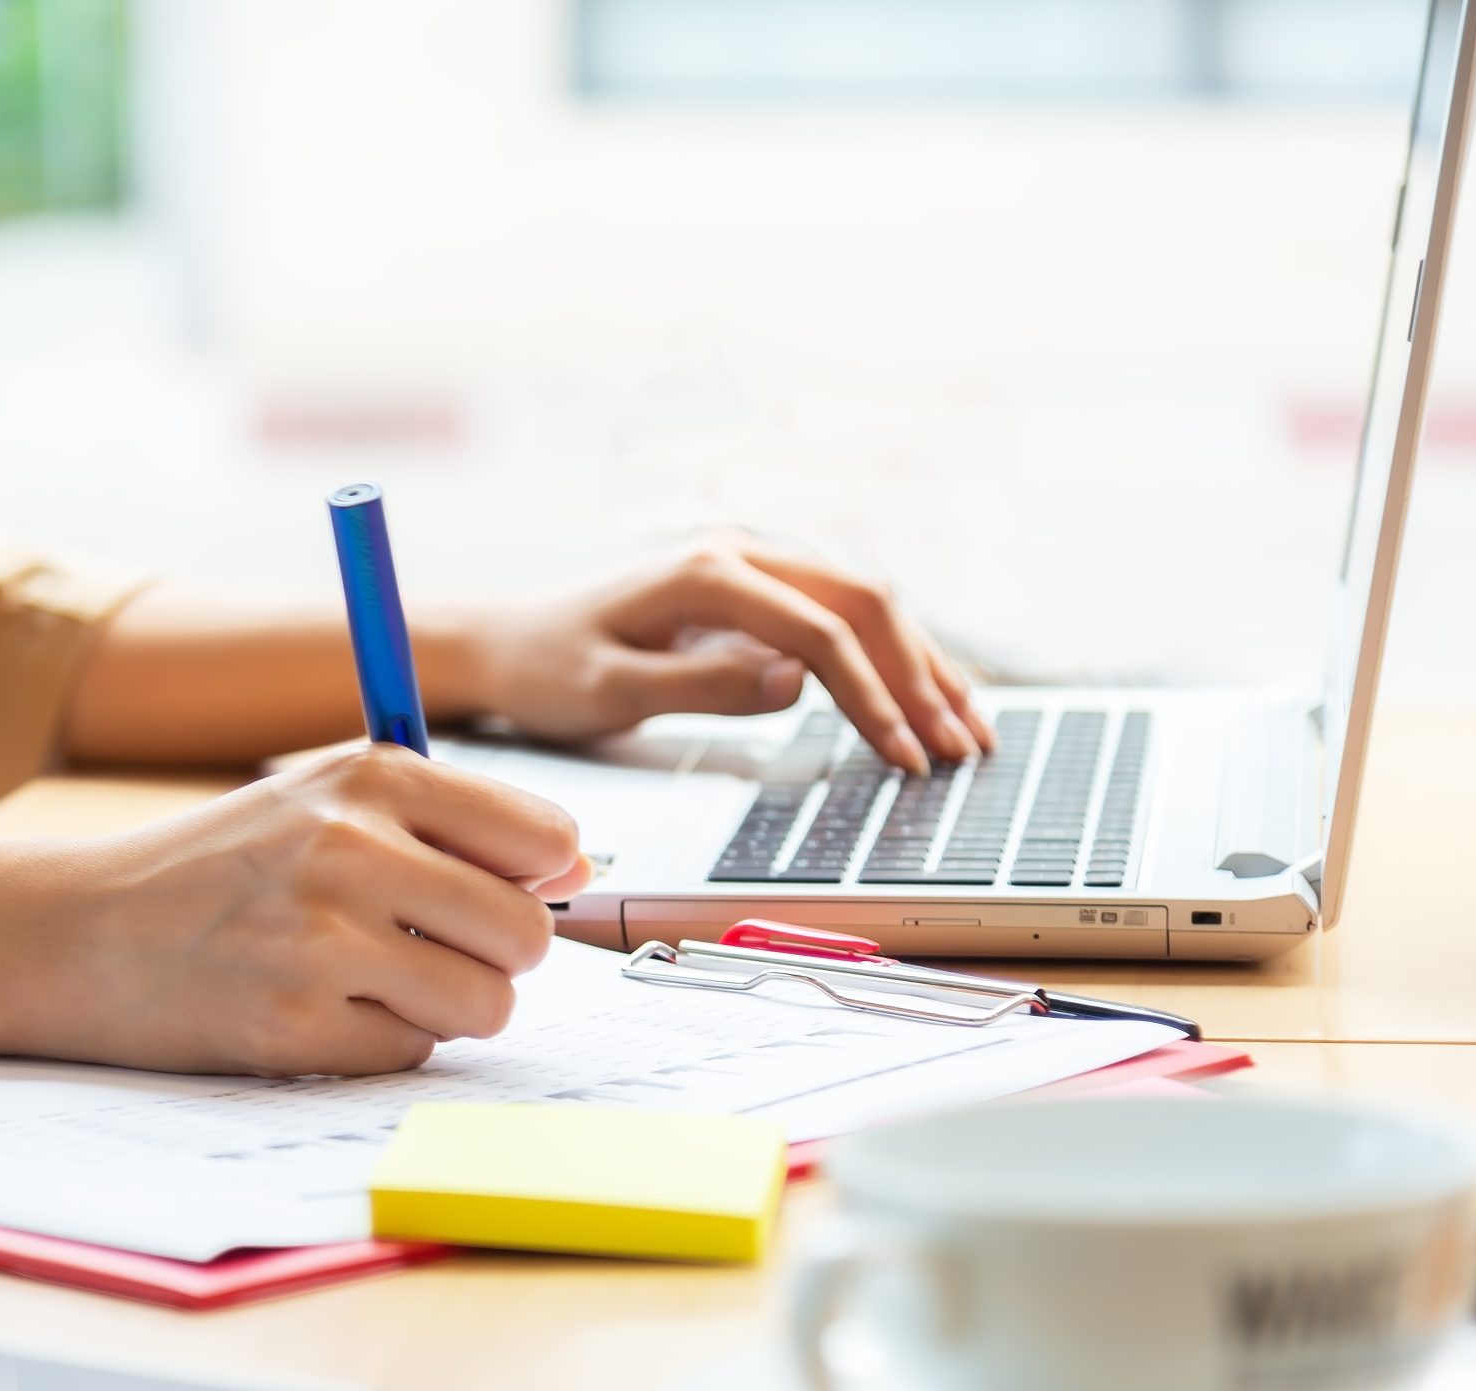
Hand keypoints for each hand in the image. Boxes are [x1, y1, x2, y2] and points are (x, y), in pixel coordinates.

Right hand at [0, 746, 589, 1077]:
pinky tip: (314, 1012)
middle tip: (418, 950)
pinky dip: (377, 1045)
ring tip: (367, 982)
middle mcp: (350, 846)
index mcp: (371, 775)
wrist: (75, 932)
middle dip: (491, 958)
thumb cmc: (216, 871)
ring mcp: (321, 939)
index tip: (488, 893)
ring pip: (485, 1004)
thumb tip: (577, 868)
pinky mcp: (294, 1025)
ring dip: (442, 1009)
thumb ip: (452, 825)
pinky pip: (412, 1054)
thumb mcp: (324, 804)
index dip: (532, 880)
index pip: (545, 836)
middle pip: (527, 933)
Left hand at [446, 532, 993, 774]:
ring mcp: (753, 567)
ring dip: (922, 665)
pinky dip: (892, 659)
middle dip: (921, 677)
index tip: (905, 753)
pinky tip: (926, 696)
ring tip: (970, 728)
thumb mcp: (607, 691)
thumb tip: (797, 681)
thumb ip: (701, 687)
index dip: (872, 694)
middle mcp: (740, 553)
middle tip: (963, 748)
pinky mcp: (755, 593)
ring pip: (866, 604)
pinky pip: (843, 616)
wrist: (505, 643)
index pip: (820, 628)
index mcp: (707, 570)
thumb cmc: (545, 669)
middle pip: (865, 603)